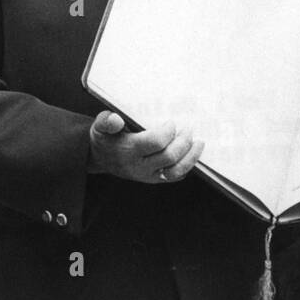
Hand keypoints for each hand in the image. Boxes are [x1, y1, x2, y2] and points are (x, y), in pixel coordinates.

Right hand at [89, 111, 203, 184]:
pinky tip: (192, 154)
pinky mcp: (154, 179)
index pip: (154, 143)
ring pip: (175, 171)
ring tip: (199, 143)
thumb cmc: (104, 138)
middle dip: (182, 142)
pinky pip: (174, 177)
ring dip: (190, 157)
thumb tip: (116, 119)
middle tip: (189, 129)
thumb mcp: (99, 126)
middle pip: (169, 157)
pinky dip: (186, 166)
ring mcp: (148, 175)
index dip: (167, 132)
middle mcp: (139, 166)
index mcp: (128, 151)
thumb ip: (107, 121)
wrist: (100, 158)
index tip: (171, 122)